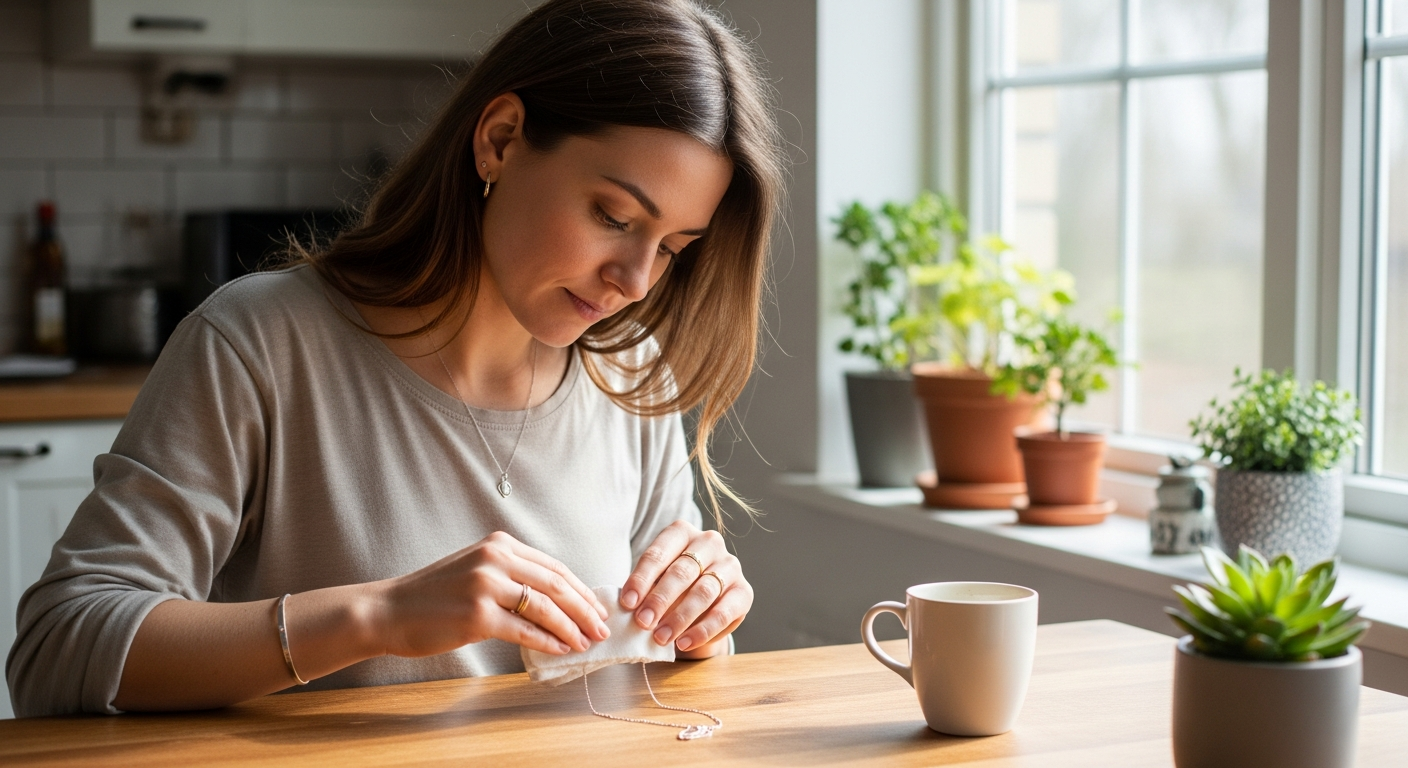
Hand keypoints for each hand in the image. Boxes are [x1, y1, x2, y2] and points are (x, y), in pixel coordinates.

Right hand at [376, 531, 609, 657]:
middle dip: (585, 609)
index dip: (582, 589)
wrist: (389, 611)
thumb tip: (556, 601)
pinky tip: (562, 649)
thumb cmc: (434, 596)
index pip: (554, 567)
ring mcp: (485, 586)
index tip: (598, 608)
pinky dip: (548, 641)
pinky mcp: (477, 615)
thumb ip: (512, 576)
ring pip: (545, 608)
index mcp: (500, 544)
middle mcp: (495, 559)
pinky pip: (524, 630)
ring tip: (587, 642)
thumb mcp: (476, 569)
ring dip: (571, 628)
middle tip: (603, 628)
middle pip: (556, 585)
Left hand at [621, 520, 752, 657]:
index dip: (641, 579)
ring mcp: (730, 565)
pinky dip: (702, 630)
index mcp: (681, 532)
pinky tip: (684, 643)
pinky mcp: (744, 592)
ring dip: (679, 618)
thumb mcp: (655, 581)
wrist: (703, 604)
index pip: (658, 553)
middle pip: (682, 571)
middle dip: (660, 599)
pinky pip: (723, 613)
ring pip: (703, 592)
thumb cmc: (672, 587)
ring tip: (660, 637)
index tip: (627, 603)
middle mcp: (709, 543)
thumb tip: (629, 607)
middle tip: (643, 623)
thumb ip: (645, 589)